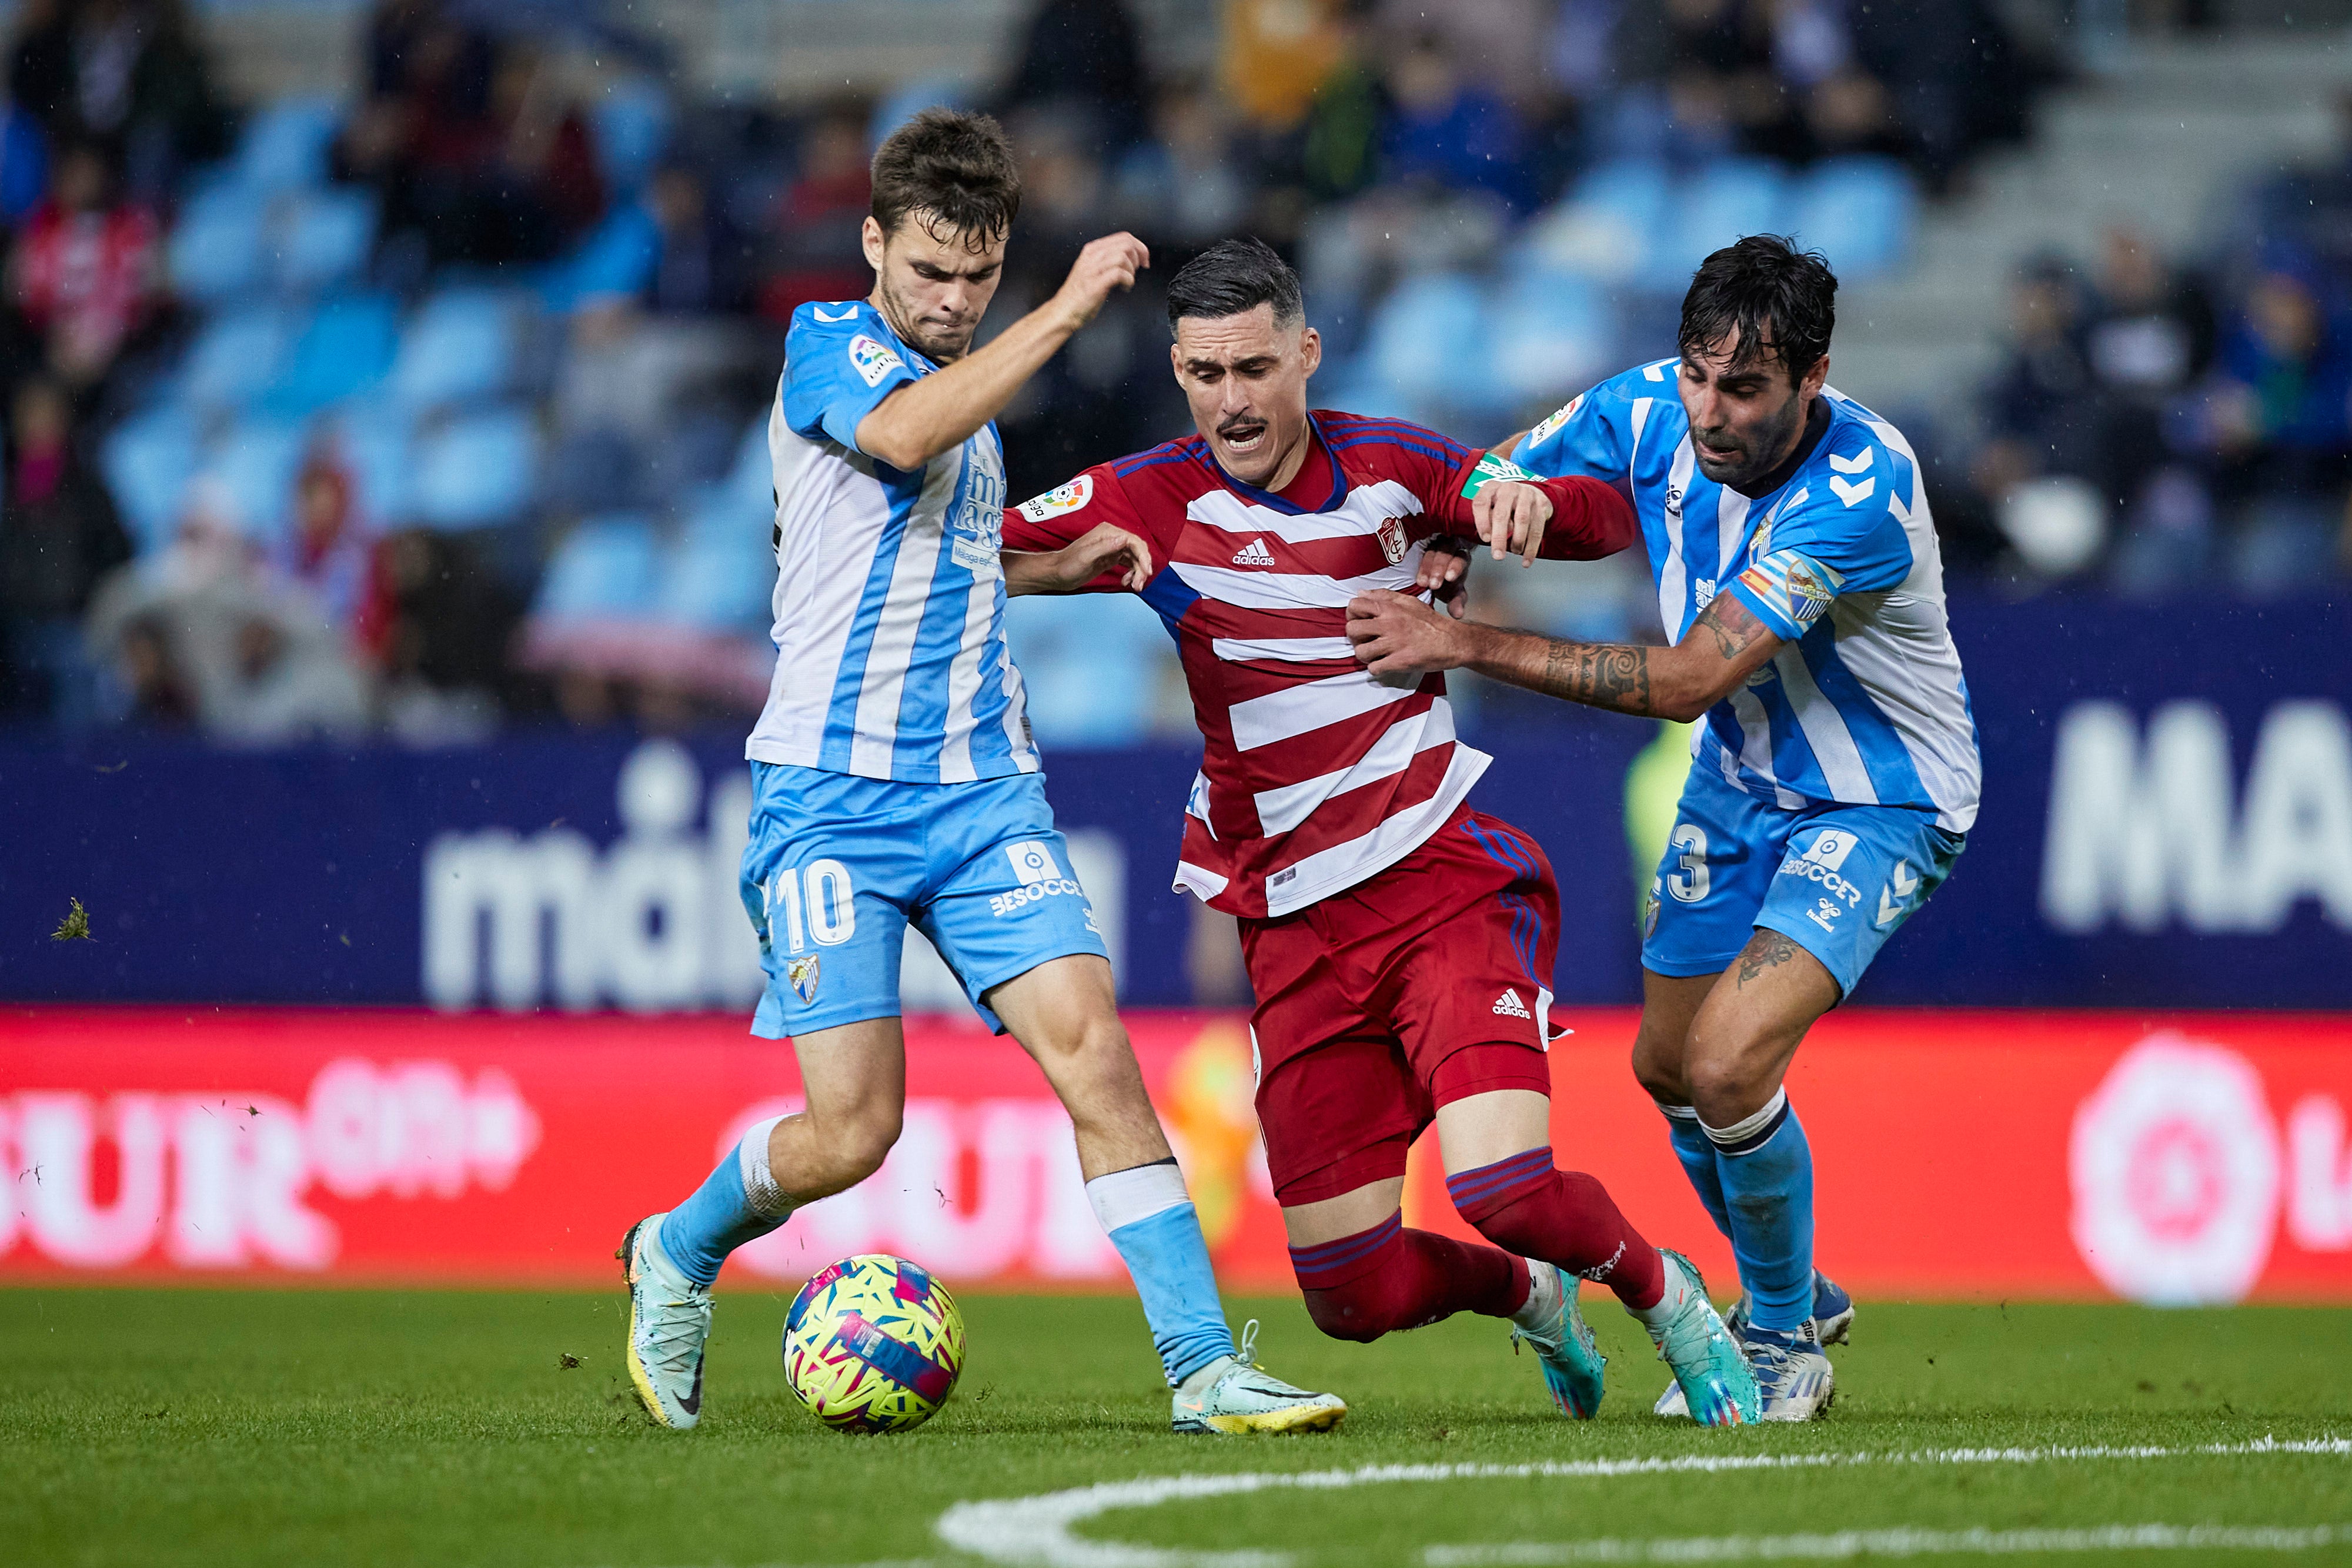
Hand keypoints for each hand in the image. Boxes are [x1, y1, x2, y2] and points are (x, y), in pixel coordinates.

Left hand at [1051, 521, 1154, 590]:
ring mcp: (1112, 548)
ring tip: (1134, 586)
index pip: (1133, 541)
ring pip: (1135, 558)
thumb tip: (1124, 539)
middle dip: (1141, 567)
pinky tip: (1126, 581)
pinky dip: (1132, 573)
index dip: (1143, 556)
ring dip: (1138, 572)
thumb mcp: (1086, 556)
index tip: (1146, 570)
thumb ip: (1105, 546)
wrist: (1057, 574)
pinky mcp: (1111, 558)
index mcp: (1107, 533)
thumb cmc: (1067, 565)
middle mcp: (1111, 538)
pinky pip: (1129, 564)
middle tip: (1139, 583)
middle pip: (1137, 550)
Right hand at [1053, 233, 1149, 331]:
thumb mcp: (1094, 269)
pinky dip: (1128, 281)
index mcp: (1092, 250)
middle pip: (1126, 244)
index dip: (1139, 246)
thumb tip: (1132, 257)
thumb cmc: (1080, 294)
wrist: (1064, 311)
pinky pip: (1119, 273)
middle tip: (1138, 270)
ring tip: (1128, 281)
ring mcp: (1092, 269)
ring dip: (1132, 270)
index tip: (1144, 259)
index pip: (1123, 237)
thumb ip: (1109, 260)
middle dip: (1139, 257)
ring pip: (1123, 257)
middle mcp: (1092, 256)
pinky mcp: (1095, 284)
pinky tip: (1124, 288)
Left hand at [1347, 588, 1472, 683]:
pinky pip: (1374, 668)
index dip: (1352, 615)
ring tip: (1374, 653)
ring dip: (1365, 655)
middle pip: (1352, 629)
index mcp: (1390, 607)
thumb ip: (1384, 596)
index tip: (1360, 621)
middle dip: (1355, 637)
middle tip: (1365, 640)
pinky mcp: (1399, 661)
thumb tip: (1361, 593)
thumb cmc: (1430, 622)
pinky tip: (1383, 664)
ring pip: (1360, 651)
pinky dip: (1376, 668)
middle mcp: (1389, 623)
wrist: (1452, 641)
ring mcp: (1394, 644)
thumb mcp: (1409, 601)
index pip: (1355, 605)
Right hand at [1416, 538, 1470, 619]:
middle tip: (1433, 584)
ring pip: (1431, 549)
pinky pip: (1416, 545)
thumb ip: (1456, 602)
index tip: (1449, 578)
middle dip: (1439, 568)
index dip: (1456, 568)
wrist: (1429, 574)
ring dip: (1427, 566)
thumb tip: (1458, 614)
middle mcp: (1448, 549)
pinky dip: (1413, 555)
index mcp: (1460, 560)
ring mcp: (1434, 544)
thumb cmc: (1444, 583)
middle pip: (1446, 552)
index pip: (1461, 559)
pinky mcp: (1420, 543)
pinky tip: (1408, 564)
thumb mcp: (1451, 593)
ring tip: (1421, 582)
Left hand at [1472, 480, 1552, 565]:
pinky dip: (1531, 547)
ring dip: (1517, 541)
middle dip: (1499, 538)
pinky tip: (1526, 558)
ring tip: (1514, 551)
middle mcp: (1508, 488)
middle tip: (1498, 555)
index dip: (1481, 522)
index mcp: (1491, 488)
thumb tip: (1489, 538)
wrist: (1532, 493)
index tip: (1485, 539)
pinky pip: (1537, 528)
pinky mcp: (1541, 504)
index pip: (1481, 503)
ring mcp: (1526, 495)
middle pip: (1502, 514)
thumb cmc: (1505, 505)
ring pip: (1522, 520)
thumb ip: (1487, 520)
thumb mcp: (1491, 507)